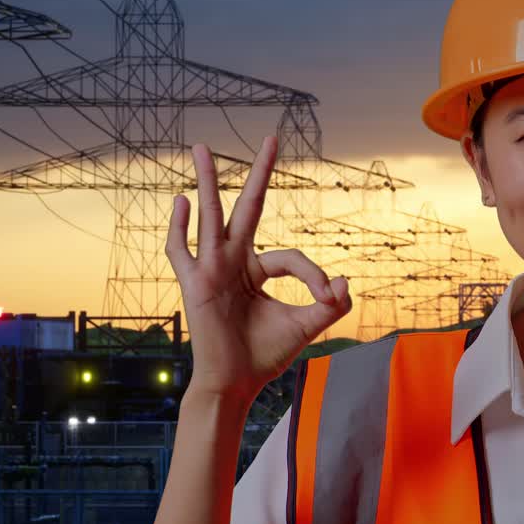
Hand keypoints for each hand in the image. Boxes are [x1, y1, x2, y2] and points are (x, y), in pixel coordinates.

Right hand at [165, 136, 351, 403]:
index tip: (328, 296)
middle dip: (259, 174)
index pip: (291, 256)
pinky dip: (179, 227)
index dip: (314, 274)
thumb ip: (331, 305)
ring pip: (211, 217)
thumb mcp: (307, 326)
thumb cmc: (265, 355)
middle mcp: (234, 262)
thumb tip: (345, 281)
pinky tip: (181, 201)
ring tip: (202, 148)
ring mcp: (212, 270)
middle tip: (272, 137)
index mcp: (257, 269)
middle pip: (247, 208)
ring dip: (206, 181)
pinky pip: (180, 251)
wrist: (237, 385)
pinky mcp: (194, 285)